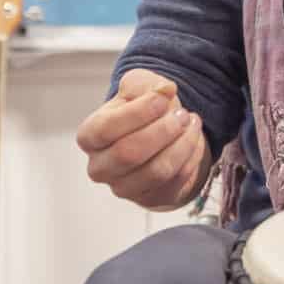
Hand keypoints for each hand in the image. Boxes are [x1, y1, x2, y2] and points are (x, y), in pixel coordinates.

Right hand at [75, 69, 210, 209]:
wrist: (157, 138)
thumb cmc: (141, 113)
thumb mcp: (138, 88)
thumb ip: (147, 84)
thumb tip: (165, 90)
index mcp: (89, 137)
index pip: (106, 129)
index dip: (138, 112)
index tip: (164, 97)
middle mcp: (100, 168)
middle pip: (129, 153)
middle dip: (163, 130)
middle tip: (182, 114)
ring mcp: (124, 188)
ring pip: (156, 171)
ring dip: (182, 144)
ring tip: (192, 123)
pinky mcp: (150, 199)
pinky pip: (175, 182)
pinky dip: (191, 157)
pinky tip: (195, 139)